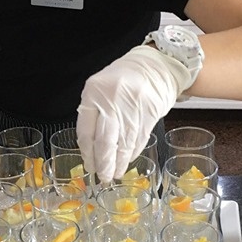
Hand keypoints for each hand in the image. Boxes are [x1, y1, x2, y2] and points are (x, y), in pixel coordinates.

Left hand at [77, 45, 192, 181]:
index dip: (87, 153)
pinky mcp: (150, 113)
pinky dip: (132, 153)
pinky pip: (139, 139)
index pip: (86, 131)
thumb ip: (94, 113)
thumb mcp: (101, 89)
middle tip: (103, 177)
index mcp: (94, 93)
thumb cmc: (124, 79)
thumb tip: (90, 148)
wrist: (155, 65)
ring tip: (115, 173)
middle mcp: (112, 100)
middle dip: (103, 164)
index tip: (89, 165)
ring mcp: (132, 107)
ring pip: (123, 144)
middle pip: (105, 142)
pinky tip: (128, 160)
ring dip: (119, 162)